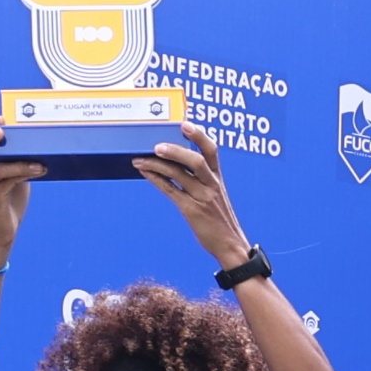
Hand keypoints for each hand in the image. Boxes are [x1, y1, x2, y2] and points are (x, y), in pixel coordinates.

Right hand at [0, 122, 43, 255]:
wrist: (2, 232)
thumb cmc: (10, 202)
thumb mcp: (16, 177)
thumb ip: (21, 161)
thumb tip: (42, 145)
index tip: (2, 116)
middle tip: (2, 126)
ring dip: (13, 156)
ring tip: (30, 150)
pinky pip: (6, 180)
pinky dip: (23, 172)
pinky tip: (39, 169)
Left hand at [137, 124, 245, 258]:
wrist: (230, 246)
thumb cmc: (220, 220)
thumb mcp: (216, 196)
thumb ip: (201, 181)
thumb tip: (176, 166)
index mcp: (217, 178)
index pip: (212, 151)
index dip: (199, 136)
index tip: (185, 124)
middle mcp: (211, 185)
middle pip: (196, 160)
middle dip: (176, 150)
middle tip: (157, 145)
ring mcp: (202, 197)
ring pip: (179, 175)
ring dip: (158, 164)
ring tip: (140, 158)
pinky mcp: (192, 210)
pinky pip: (171, 191)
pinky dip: (156, 179)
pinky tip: (145, 172)